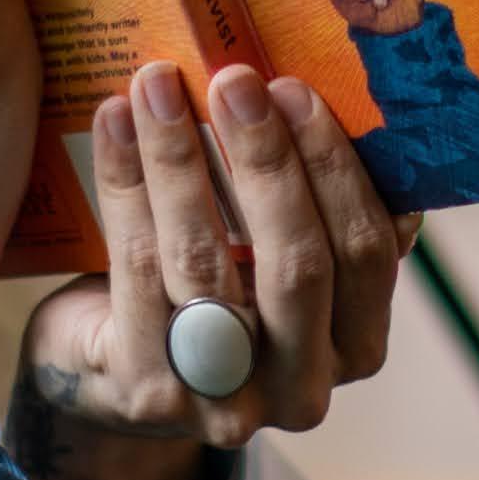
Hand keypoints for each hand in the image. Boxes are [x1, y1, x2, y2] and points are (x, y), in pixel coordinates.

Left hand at [8, 61, 407, 479]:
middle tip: (232, 80)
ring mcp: (225, 400)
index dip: (334, 168)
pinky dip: (123, 185)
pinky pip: (135, 270)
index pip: (366, 253)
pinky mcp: (148, 391)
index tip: (293, 89)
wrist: (115, 369)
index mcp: (357, 345)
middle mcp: (303, 387)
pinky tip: (112, 125)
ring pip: (206, 262)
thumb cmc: (219, 287)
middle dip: (264, 160)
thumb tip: (342, 107)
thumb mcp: (281, 253)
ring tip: (157, 86)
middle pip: (297, 265)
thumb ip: (323, 204)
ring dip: (179, 159)